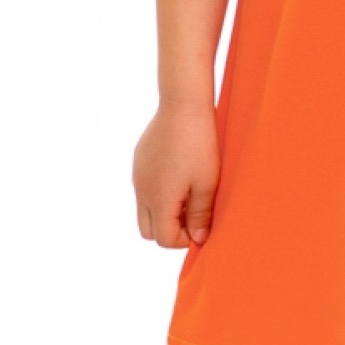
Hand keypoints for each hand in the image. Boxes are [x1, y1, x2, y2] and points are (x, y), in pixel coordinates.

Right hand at [132, 99, 220, 248]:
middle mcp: (141, 191)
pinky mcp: (139, 160)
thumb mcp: (207, 183)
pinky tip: (180, 172)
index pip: (164, 239)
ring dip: (164, 210)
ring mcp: (137, 175)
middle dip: (170, 230)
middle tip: (194, 214)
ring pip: (144, 208)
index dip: (185, 239)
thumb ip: (200, 215)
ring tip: (189, 192)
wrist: (183, 104)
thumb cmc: (200, 144)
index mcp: (158, 200)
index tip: (202, 226)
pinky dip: (159, 191)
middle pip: (149, 230)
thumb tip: (198, 239)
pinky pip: (144, 187)